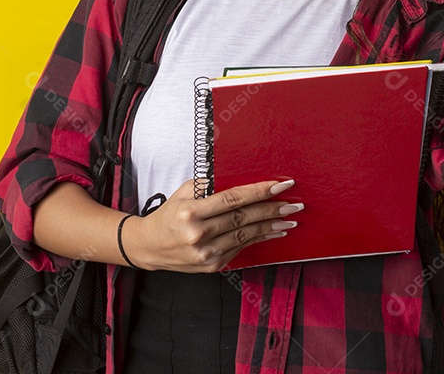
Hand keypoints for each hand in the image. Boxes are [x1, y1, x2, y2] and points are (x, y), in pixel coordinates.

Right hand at [125, 177, 298, 272]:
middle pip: (244, 218)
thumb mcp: (183, 192)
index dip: (260, 191)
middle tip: (294, 204)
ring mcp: (206, 253)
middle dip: (272, 210)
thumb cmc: (169, 214)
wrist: (149, 247)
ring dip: (271, 227)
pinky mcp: (211, 266)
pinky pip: (240, 249)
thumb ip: (209, 186)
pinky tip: (273, 232)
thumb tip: (241, 178)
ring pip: (246, 236)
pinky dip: (259, 239)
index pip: (233, 199)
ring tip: (290, 220)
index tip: (281, 185)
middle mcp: (199, 234)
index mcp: (191, 212)